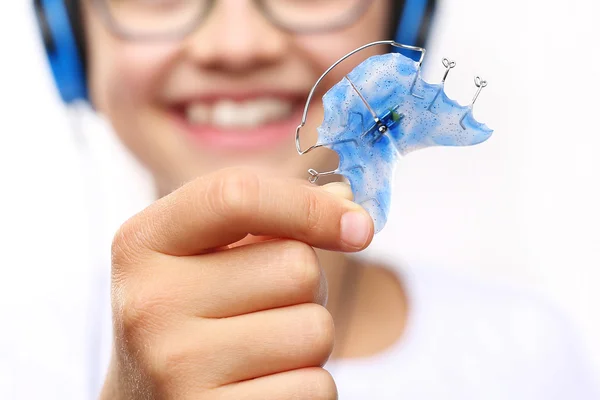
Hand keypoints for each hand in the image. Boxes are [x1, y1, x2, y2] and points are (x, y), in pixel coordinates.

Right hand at [101, 167, 373, 399]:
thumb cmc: (194, 316)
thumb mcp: (205, 257)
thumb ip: (268, 220)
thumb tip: (347, 204)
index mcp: (144, 244)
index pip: (237, 197)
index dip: (311, 205)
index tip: (358, 227)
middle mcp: (151, 304)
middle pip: (297, 266)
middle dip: (304, 287)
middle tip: (265, 308)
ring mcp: (176, 368)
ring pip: (315, 330)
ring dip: (307, 341)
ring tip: (260, 350)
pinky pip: (316, 387)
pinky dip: (306, 386)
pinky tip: (261, 386)